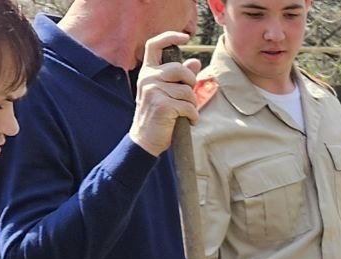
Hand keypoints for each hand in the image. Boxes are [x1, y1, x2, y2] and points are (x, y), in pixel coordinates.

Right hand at [128, 32, 200, 156]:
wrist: (145, 139)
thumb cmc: (158, 115)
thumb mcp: (168, 93)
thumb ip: (180, 78)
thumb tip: (195, 61)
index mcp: (147, 72)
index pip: (154, 45)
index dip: (170, 37)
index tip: (186, 37)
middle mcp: (147, 78)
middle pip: (179, 69)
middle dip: (190, 83)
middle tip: (189, 97)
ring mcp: (153, 91)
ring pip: (186, 90)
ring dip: (192, 104)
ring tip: (186, 113)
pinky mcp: (161, 105)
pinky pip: (188, 107)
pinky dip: (193, 116)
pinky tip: (188, 121)